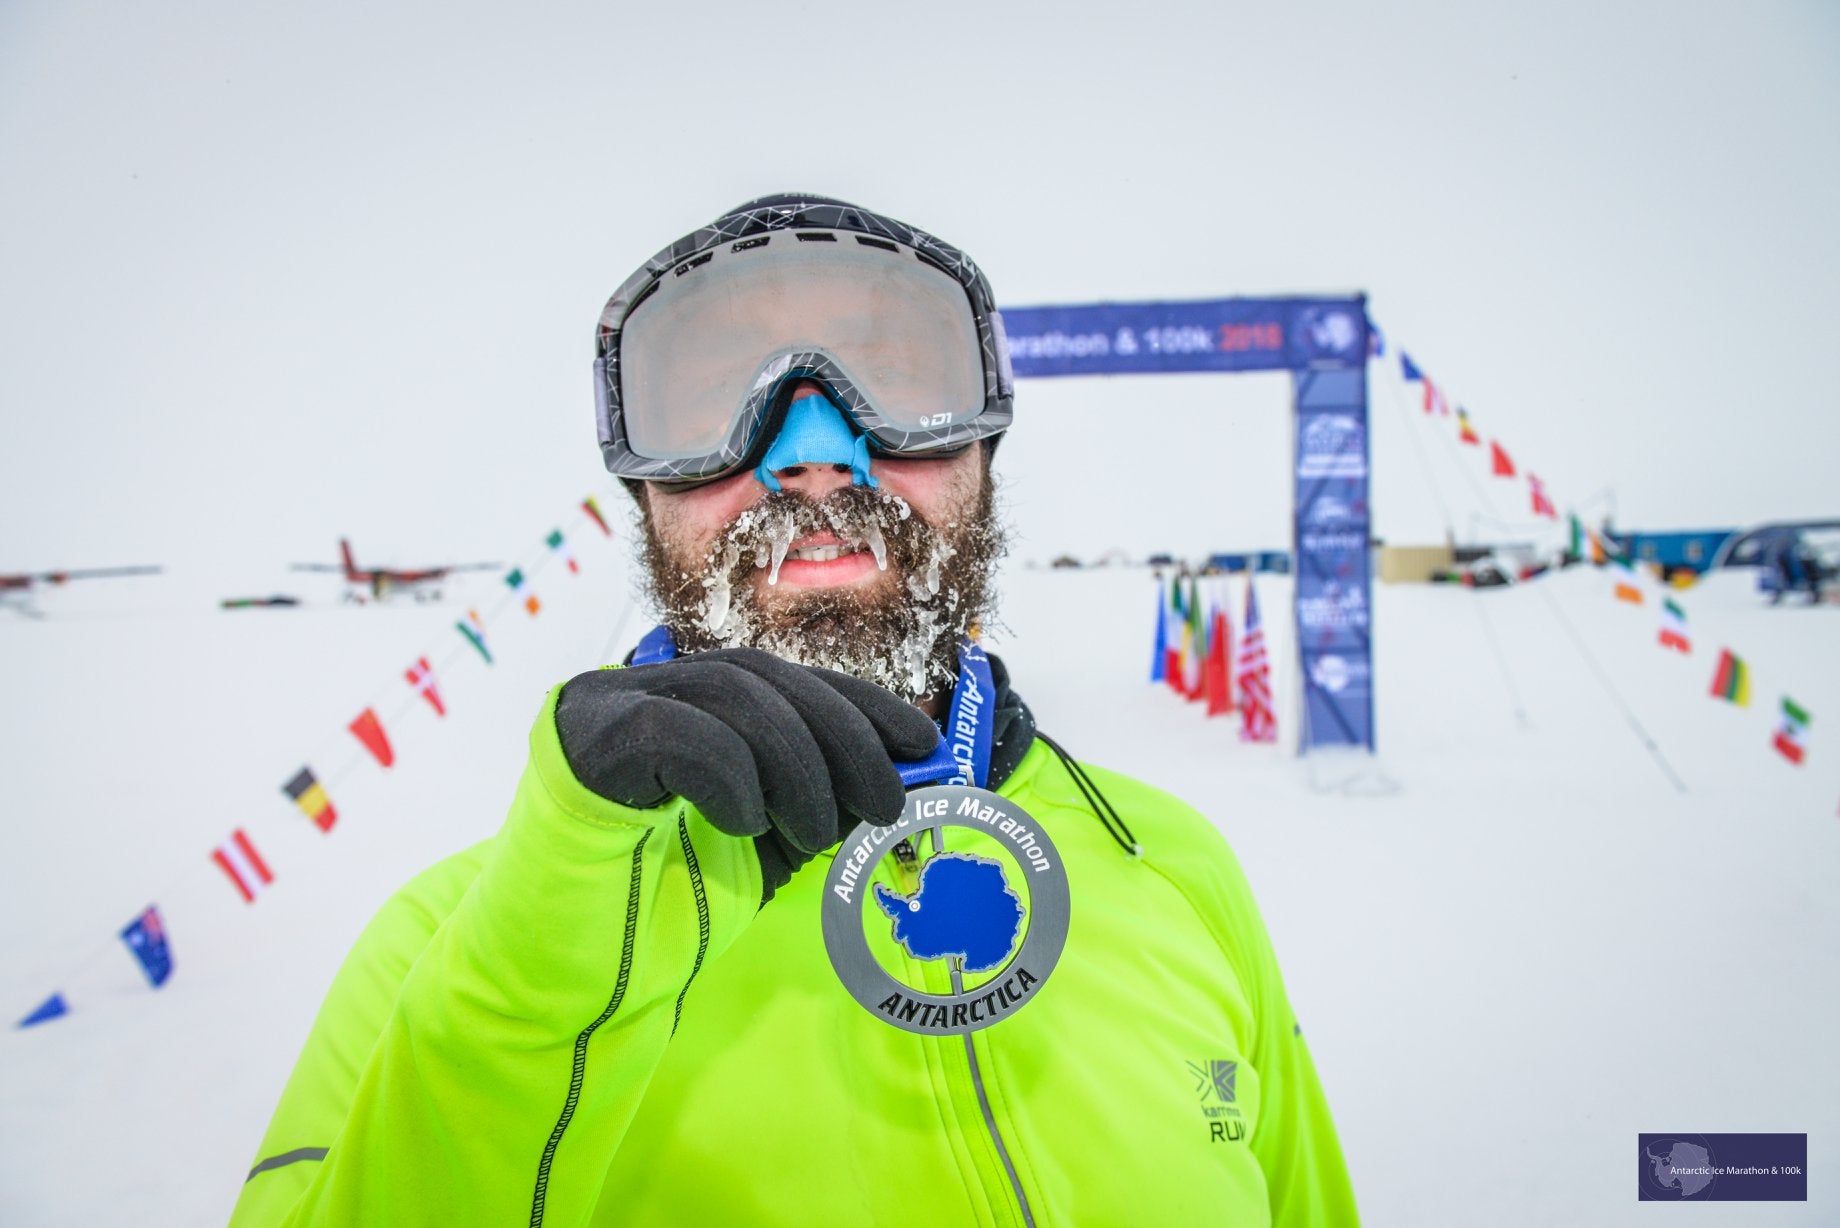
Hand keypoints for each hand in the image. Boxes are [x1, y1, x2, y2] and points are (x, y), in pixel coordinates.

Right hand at [553, 647, 939, 902]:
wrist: (569, 985)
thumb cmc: (662, 917)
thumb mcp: (767, 850)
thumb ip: (822, 804)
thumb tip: (905, 773)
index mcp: (689, 708)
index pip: (785, 678)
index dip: (859, 701)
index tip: (922, 740)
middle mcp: (645, 691)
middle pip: (761, 676)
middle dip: (841, 735)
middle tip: (886, 802)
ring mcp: (606, 708)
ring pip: (728, 692)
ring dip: (797, 762)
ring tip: (815, 834)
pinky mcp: (578, 742)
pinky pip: (672, 727)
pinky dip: (729, 772)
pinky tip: (743, 823)